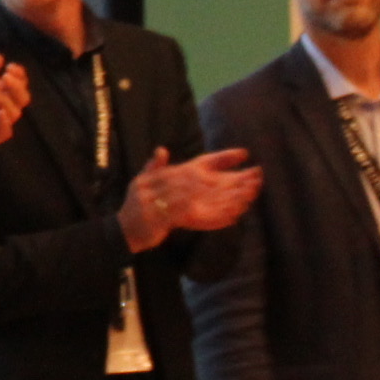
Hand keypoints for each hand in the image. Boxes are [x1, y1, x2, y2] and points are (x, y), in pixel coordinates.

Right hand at [121, 147, 260, 251]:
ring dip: (227, 198)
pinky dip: (214, 219)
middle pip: (208, 179)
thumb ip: (154, 167)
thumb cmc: (135, 205)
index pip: (198, 163)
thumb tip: (162, 150)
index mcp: (166, 174)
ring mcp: (166, 201)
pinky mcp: (166, 218)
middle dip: (233, 179)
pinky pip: (196, 218)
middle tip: (256, 177)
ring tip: (249, 197)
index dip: (222, 157)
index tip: (245, 154)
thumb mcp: (141, 183)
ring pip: (204, 198)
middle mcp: (166, 184)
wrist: (123, 230)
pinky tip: (232, 219)